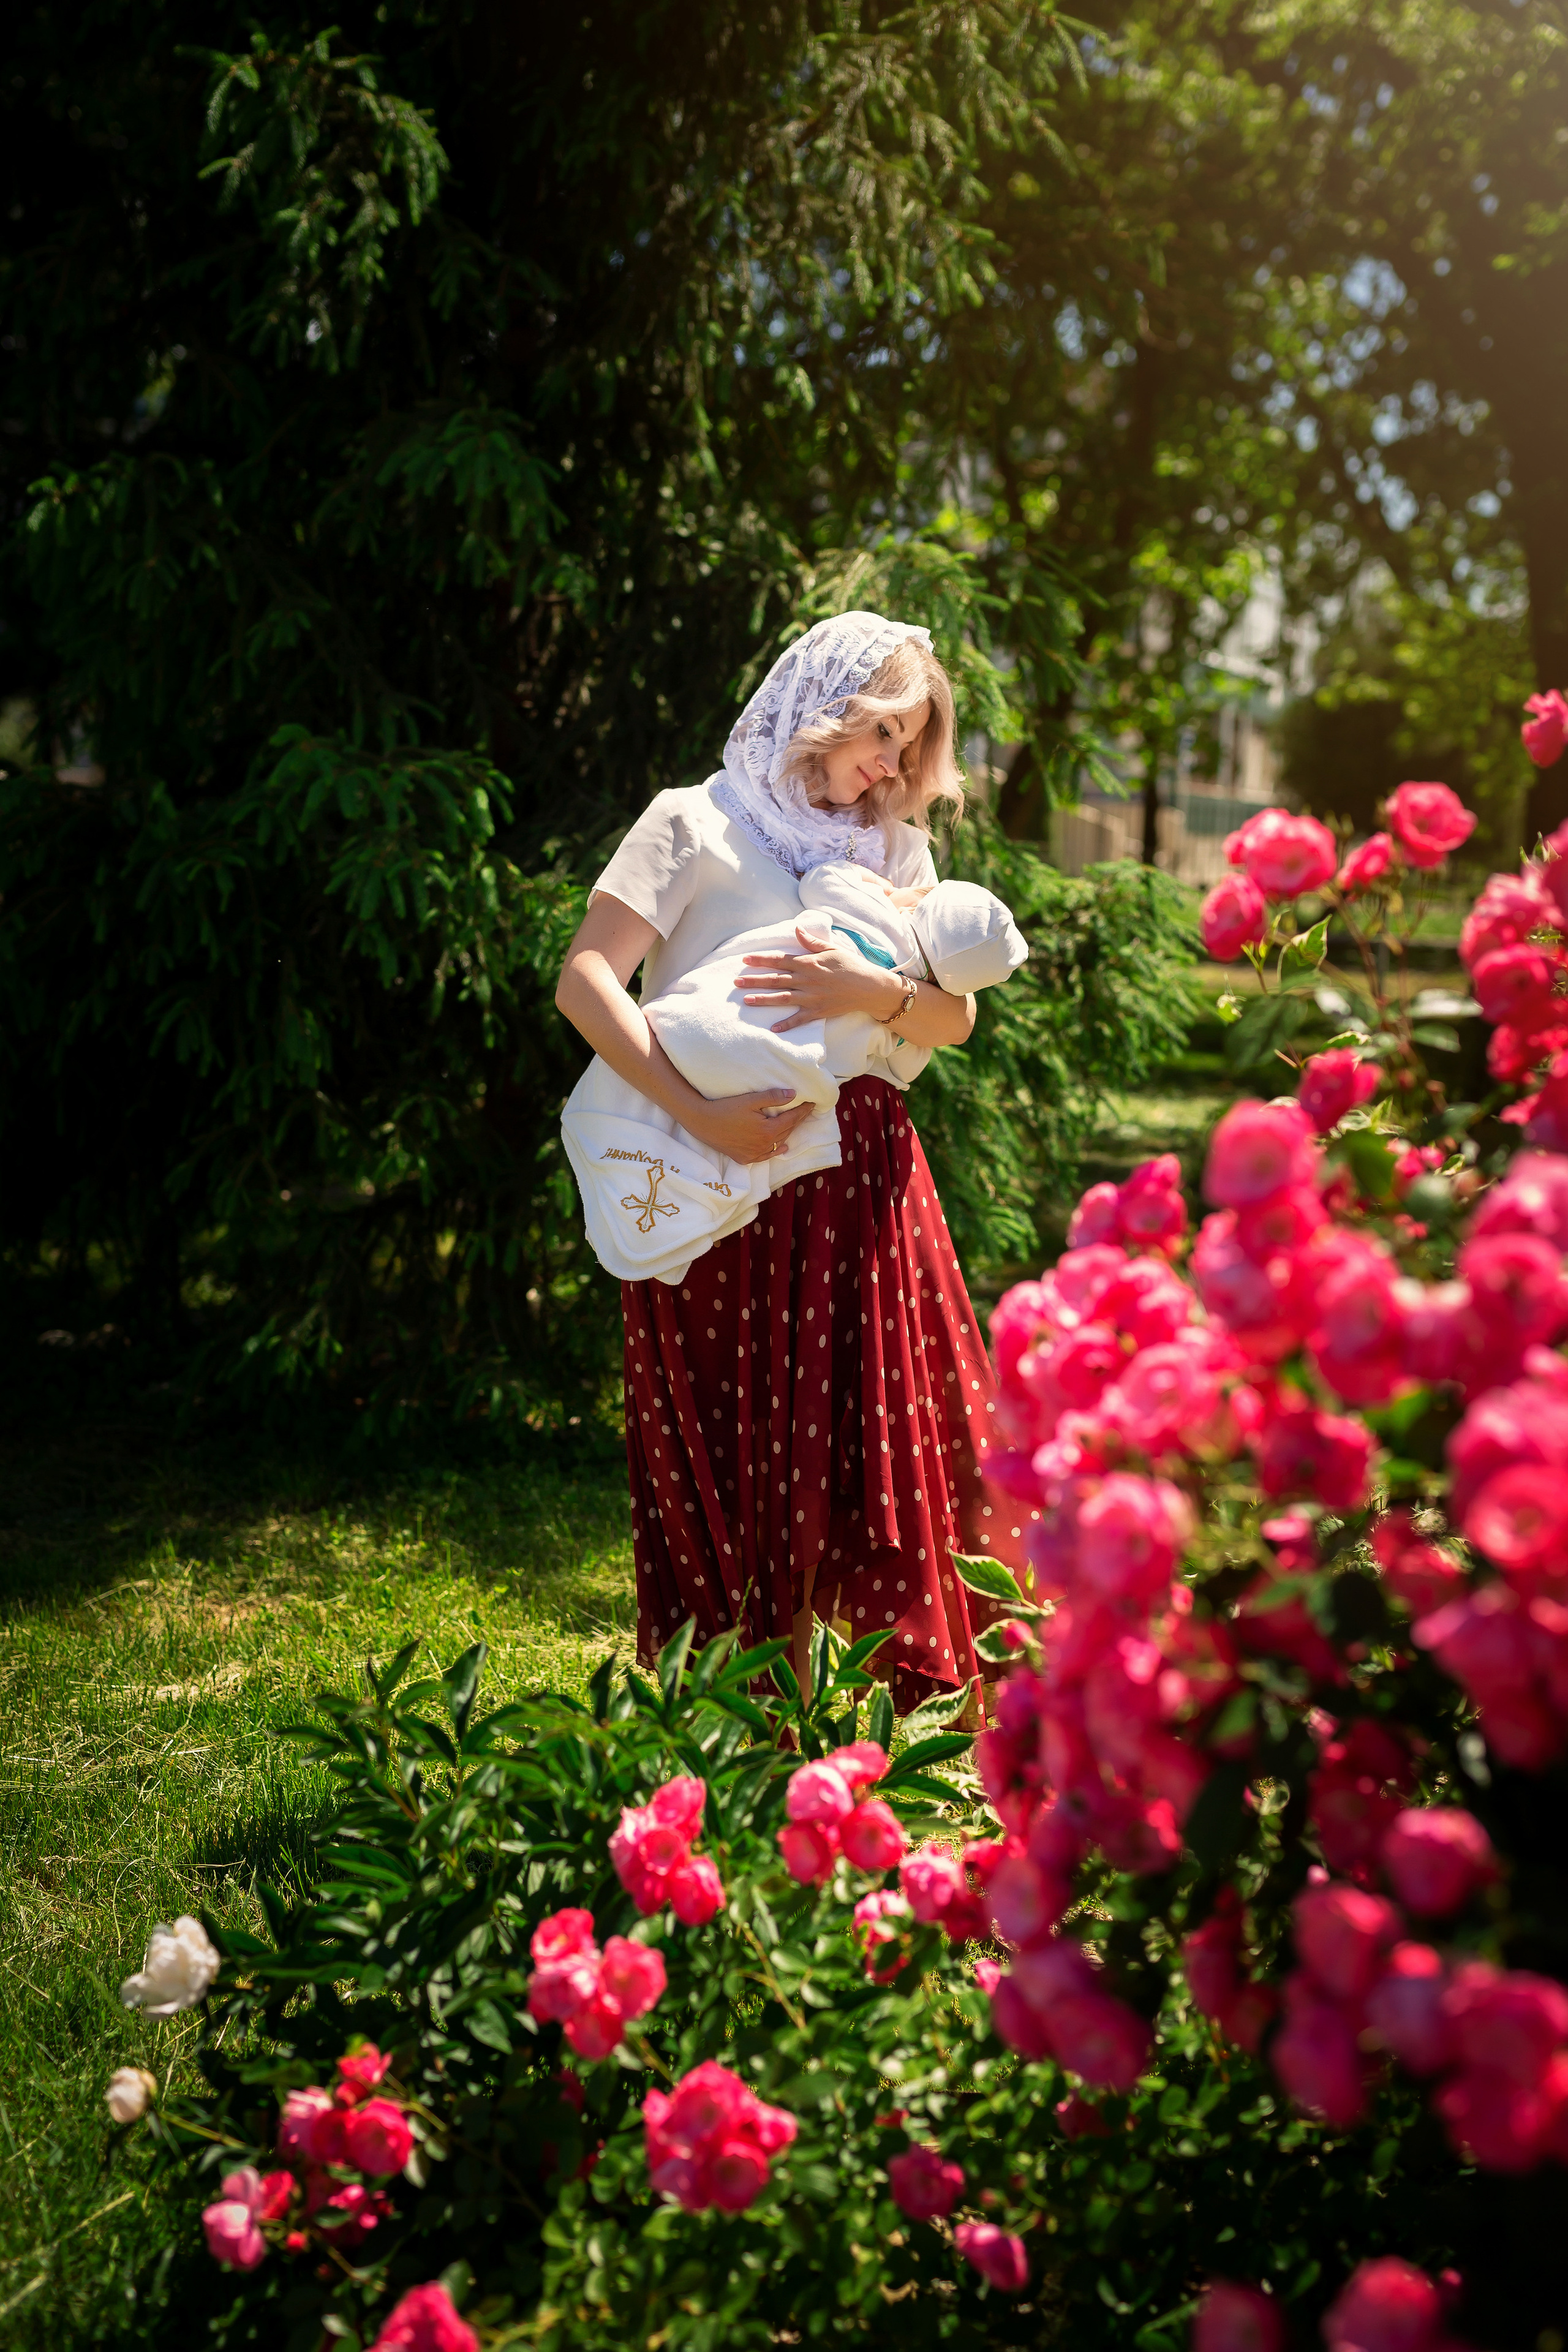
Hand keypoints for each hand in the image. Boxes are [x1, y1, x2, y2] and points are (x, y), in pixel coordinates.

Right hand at [684, 1086, 815, 1164]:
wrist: (702, 1123)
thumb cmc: (725, 1108)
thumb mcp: (750, 1100)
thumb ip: (772, 1097)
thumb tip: (793, 1094)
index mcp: (768, 1130)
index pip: (792, 1119)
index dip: (803, 1110)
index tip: (813, 1103)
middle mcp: (764, 1145)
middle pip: (787, 1131)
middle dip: (798, 1120)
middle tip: (807, 1111)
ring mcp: (754, 1154)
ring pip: (778, 1143)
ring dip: (789, 1133)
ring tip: (797, 1124)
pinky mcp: (745, 1158)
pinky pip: (766, 1155)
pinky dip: (776, 1150)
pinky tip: (783, 1147)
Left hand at [738, 925, 900, 1033]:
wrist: (870, 987)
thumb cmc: (851, 965)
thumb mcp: (832, 949)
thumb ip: (812, 942)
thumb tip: (796, 930)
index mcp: (809, 963)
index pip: (780, 960)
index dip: (761, 960)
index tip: (745, 960)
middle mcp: (807, 980)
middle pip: (776, 980)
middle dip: (755, 980)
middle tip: (736, 982)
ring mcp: (812, 997)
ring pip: (782, 998)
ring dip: (763, 1000)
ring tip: (746, 1000)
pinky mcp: (819, 1011)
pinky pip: (799, 1019)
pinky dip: (787, 1024)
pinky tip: (773, 1028)